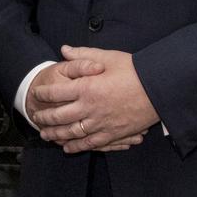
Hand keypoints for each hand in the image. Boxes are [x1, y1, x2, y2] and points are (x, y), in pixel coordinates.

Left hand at [31, 46, 158, 153]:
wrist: (160, 89)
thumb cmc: (134, 70)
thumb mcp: (107, 57)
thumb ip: (83, 55)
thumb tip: (64, 50)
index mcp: (86, 87)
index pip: (56, 93)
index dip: (43, 94)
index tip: (36, 93)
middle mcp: (90, 108)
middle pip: (59, 117)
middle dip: (45, 117)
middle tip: (36, 117)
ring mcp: (101, 123)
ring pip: (71, 133)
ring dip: (56, 134)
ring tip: (45, 134)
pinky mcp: (112, 134)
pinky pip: (90, 143)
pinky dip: (76, 146)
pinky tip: (68, 147)